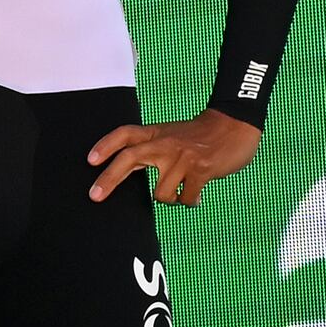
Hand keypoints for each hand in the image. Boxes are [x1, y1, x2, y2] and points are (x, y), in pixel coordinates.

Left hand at [88, 107, 260, 207]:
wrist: (235, 124)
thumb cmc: (198, 135)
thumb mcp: (170, 134)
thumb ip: (150, 149)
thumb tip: (123, 173)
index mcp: (155, 134)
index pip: (124, 134)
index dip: (105, 145)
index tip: (90, 160)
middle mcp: (165, 144)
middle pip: (129, 158)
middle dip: (108, 179)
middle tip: (95, 196)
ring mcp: (182, 157)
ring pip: (160, 192)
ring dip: (169, 199)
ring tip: (179, 193)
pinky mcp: (201, 170)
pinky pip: (186, 198)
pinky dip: (188, 202)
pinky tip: (194, 197)